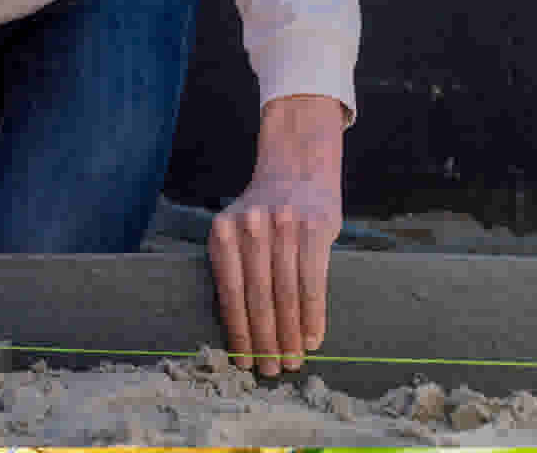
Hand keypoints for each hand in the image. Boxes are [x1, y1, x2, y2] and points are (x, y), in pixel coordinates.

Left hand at [210, 96, 345, 376]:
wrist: (297, 166)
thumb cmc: (264, 212)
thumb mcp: (236, 231)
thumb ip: (234, 269)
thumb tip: (239, 329)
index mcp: (221, 233)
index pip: (230, 294)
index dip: (238, 332)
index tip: (243, 362)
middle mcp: (250, 229)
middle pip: (258, 299)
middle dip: (264, 340)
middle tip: (271, 370)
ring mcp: (284, 228)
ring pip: (286, 295)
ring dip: (290, 335)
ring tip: (294, 360)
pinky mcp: (315, 229)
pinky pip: (314, 282)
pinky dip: (313, 315)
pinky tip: (313, 338)